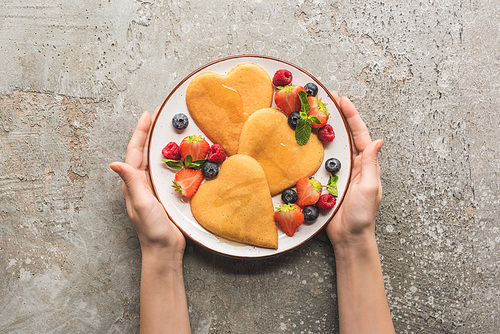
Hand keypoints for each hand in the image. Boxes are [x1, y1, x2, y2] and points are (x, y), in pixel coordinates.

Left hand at [110, 110, 184, 261]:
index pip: (135, 152)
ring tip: (168, 129)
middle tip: (158, 116)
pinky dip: (171, 159)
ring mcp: (153, 188)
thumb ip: (131, 183)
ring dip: (160, 143)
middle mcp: (141, 183)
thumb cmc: (151, 229)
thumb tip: (114, 163)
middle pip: (144, 152)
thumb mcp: (141, 204)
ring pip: (155, 160)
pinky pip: (167, 171)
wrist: (164, 249)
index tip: (147, 116)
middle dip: (149, 133)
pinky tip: (180, 155)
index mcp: (134, 183)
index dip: (140, 132)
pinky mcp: (165, 194)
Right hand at [326, 93, 382, 247]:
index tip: (342, 100)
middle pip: (345, 136)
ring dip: (325, 130)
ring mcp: (339, 173)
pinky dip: (315, 149)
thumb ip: (371, 165)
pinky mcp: (326, 182)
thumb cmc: (362, 215)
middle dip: (338, 117)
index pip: (360, 134)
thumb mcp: (370, 188)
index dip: (352, 116)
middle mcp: (353, 165)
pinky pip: (321, 162)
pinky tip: (306, 142)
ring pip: (332, 146)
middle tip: (326, 100)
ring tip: (315, 114)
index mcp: (366, 164)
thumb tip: (378, 141)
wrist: (348, 237)